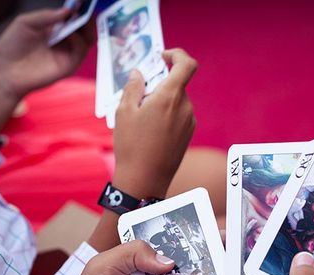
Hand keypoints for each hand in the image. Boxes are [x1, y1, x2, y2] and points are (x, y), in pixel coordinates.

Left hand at [0, 8, 93, 97]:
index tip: (82, 2)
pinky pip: (79, 53)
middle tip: (86, 9)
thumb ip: (46, 16)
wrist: (5, 70)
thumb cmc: (11, 47)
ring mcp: (66, 54)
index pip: (72, 19)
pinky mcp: (67, 67)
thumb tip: (67, 11)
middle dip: (86, 18)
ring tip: (79, 20)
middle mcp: (62, 42)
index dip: (78, 10)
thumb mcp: (25, 22)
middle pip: (83, 30)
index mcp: (54, 30)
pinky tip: (71, 34)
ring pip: (86, 41)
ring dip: (85, 29)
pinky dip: (78, 42)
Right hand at [112, 48, 197, 198]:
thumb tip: (139, 73)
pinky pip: (178, 116)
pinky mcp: (188, 135)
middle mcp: (185, 108)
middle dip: (158, 85)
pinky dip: (166, 116)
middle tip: (138, 99)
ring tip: (141, 120)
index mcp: (170, 97)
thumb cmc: (132, 145)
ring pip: (176, 102)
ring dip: (161, 102)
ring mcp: (189, 122)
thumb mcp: (124, 111)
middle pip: (176, 85)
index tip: (162, 57)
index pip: (187, 64)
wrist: (144, 180)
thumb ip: (133, 86)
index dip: (177, 55)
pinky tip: (150, 132)